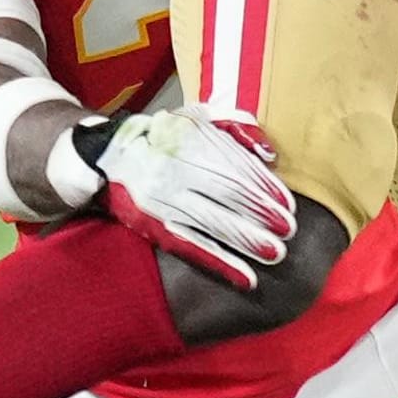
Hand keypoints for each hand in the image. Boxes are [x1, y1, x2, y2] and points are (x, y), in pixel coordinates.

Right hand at [89, 108, 296, 290]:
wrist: (108, 155)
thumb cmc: (166, 138)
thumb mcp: (198, 118)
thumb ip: (236, 129)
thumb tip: (270, 154)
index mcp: (190, 139)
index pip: (234, 165)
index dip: (263, 187)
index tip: (288, 204)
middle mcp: (175, 168)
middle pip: (226, 193)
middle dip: (260, 213)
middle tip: (288, 230)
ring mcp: (162, 199)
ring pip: (211, 223)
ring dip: (246, 241)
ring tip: (276, 254)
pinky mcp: (154, 225)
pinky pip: (191, 247)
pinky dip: (220, 264)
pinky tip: (246, 278)